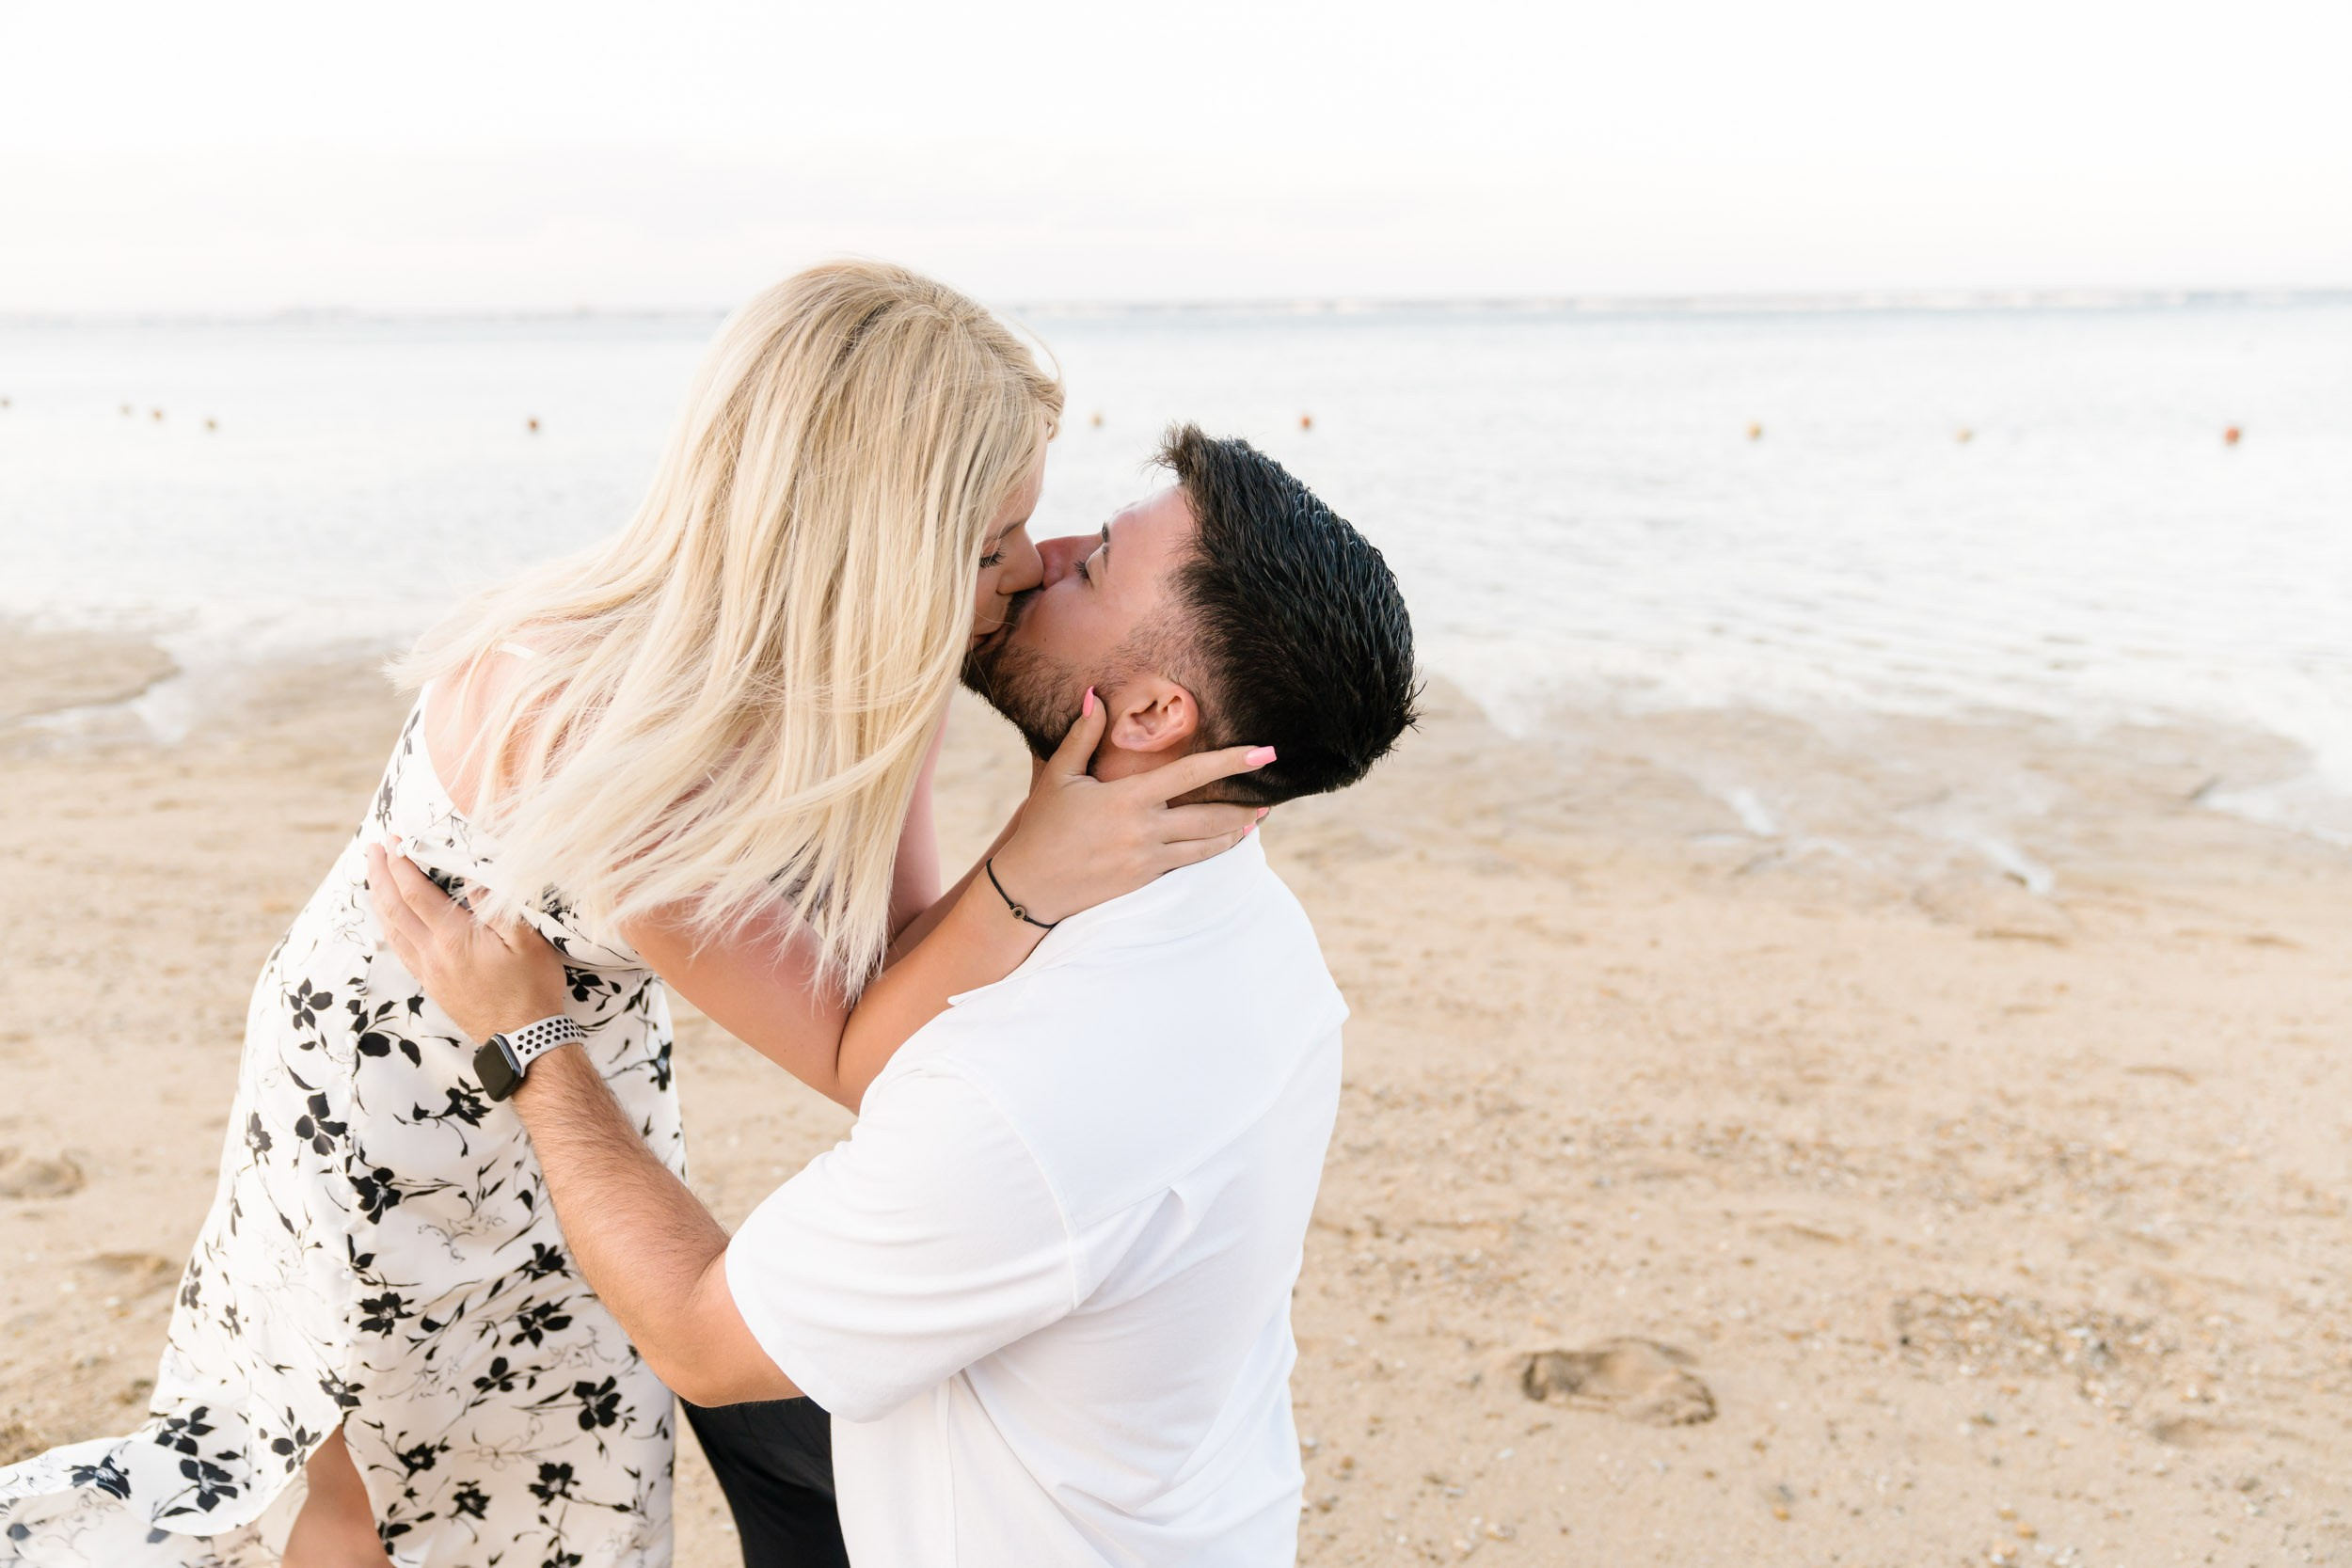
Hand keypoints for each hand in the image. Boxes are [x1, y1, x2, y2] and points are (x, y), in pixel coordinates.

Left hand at [366, 842, 570, 1041]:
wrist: (523, 1039)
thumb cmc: (531, 989)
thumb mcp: (527, 941)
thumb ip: (497, 906)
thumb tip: (472, 877)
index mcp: (454, 939)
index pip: (415, 893)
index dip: (402, 865)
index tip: (395, 841)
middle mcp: (432, 954)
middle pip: (393, 908)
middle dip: (380, 875)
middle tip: (373, 850)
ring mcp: (429, 971)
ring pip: (391, 929)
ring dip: (379, 899)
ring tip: (374, 876)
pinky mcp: (432, 984)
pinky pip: (400, 948)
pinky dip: (389, 925)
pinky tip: (390, 918)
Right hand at [986, 689, 1272, 925]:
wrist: (1028, 887)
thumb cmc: (1041, 826)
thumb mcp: (1058, 776)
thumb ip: (1082, 736)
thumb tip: (1095, 694)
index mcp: (1128, 798)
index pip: (1191, 774)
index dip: (1231, 762)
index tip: (1264, 753)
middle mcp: (1144, 830)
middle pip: (1211, 817)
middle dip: (1245, 807)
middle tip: (1271, 797)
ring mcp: (1147, 860)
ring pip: (1206, 847)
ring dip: (1235, 833)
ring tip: (1256, 821)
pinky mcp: (1144, 882)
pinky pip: (1188, 865)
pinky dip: (1211, 853)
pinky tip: (1224, 845)